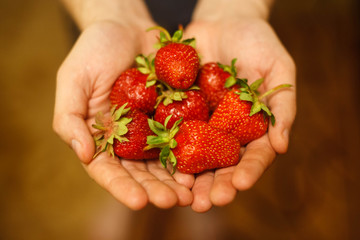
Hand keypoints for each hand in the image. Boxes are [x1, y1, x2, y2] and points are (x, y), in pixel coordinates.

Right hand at [53, 21, 193, 209]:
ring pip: (163, 162)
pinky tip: (201, 167)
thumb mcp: (73, 81)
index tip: (138, 201)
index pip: (109, 171)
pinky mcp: (173, 115)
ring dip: (175, 180)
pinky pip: (182, 137)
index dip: (122, 187)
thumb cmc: (93, 51)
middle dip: (155, 189)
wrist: (125, 27)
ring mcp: (151, 128)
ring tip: (189, 194)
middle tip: (172, 202)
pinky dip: (190, 154)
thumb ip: (70, 119)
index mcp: (101, 137)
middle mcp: (127, 139)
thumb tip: (83, 155)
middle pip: (140, 172)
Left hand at [184, 17, 295, 211]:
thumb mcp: (278, 70)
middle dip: (214, 185)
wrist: (223, 20)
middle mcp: (224, 131)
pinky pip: (170, 131)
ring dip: (188, 178)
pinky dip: (165, 149)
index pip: (252, 156)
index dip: (248, 172)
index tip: (240, 185)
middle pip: (220, 165)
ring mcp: (200, 122)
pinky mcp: (177, 110)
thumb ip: (283, 107)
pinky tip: (160, 164)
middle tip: (206, 203)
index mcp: (251, 127)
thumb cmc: (258, 42)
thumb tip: (281, 146)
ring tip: (181, 195)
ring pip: (194, 156)